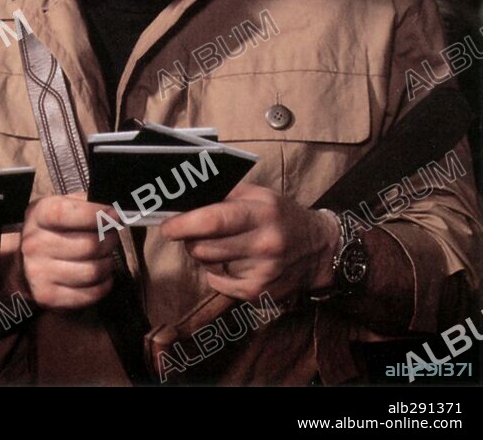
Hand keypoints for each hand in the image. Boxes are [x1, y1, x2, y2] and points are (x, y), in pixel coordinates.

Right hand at [20, 192, 118, 308]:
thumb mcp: (61, 206)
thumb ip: (86, 203)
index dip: (94, 214)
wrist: (25, 265)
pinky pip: (91, 294)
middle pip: (89, 245)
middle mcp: (34, 244)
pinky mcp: (48, 297)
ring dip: (107, 264)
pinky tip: (100, 276)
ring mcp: (39, 273)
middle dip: (109, 240)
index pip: (65, 214)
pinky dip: (103, 285)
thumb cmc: (52, 232)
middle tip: (110, 238)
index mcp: (38, 215)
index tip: (114, 215)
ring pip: (93, 271)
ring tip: (103, 257)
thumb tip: (114, 209)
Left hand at [159, 184, 339, 301]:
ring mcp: (263, 270)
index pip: (213, 220)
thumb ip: (223, 195)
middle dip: (189, 240)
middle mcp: (264, 242)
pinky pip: (218, 282)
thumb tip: (182, 197)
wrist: (319, 249)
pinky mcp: (259, 291)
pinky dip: (217, 273)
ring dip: (204, 255)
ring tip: (222, 245)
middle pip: (204, 247)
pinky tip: (234, 263)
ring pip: (208, 264)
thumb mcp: (258, 196)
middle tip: (191, 233)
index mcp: (261, 212)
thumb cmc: (278, 216)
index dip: (184, 224)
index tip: (166, 226)